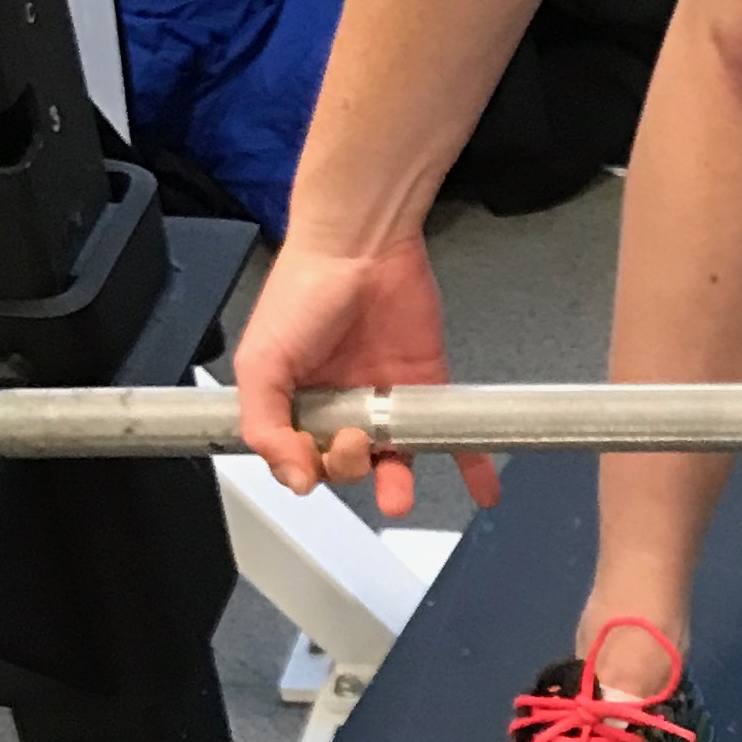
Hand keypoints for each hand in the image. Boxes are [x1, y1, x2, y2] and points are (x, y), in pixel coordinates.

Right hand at [230, 231, 494, 518]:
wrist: (360, 245)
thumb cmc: (303, 291)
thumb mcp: (261, 362)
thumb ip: (264, 423)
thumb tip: (292, 478)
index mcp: (297, 402)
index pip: (302, 458)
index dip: (308, 468)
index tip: (311, 461)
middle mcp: (341, 406)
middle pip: (347, 464)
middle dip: (349, 467)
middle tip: (356, 442)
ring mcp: (385, 400)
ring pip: (394, 460)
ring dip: (397, 487)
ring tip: (397, 497)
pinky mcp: (426, 385)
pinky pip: (450, 436)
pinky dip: (470, 467)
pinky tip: (481, 491)